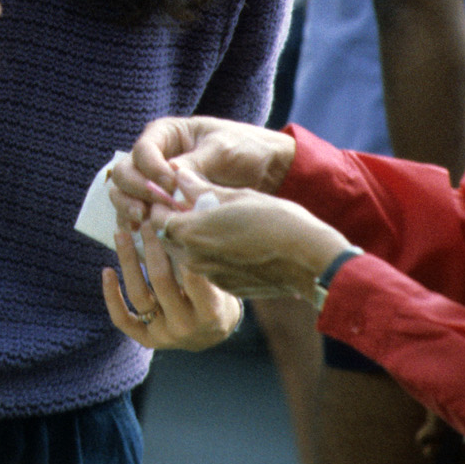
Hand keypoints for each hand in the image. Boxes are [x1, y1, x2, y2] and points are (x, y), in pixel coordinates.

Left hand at [102, 220, 242, 350]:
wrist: (216, 331)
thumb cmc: (223, 291)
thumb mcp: (223, 272)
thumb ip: (205, 247)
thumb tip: (187, 199)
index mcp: (211, 311)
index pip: (191, 273)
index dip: (178, 240)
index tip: (169, 216)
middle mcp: (186, 326)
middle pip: (160, 280)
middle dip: (151, 244)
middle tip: (146, 219)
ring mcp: (165, 335)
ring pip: (139, 295)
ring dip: (127, 261)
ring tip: (121, 233)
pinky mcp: (147, 340)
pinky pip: (122, 319)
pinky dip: (111, 296)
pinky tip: (107, 270)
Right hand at [107, 116, 292, 227]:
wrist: (267, 169)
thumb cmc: (245, 149)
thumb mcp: (222, 150)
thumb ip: (195, 162)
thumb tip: (169, 178)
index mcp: (166, 134)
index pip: (143, 150)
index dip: (151, 169)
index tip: (169, 185)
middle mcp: (154, 156)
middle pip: (124, 172)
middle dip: (132, 191)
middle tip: (146, 210)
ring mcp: (154, 181)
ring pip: (124, 193)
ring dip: (127, 207)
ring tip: (141, 222)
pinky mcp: (160, 204)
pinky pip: (138, 211)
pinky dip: (135, 223)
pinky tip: (141, 234)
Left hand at [147, 174, 350, 301]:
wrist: (308, 259)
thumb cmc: (275, 219)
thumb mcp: (236, 196)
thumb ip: (201, 188)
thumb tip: (178, 175)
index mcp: (191, 233)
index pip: (156, 219)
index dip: (160, 205)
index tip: (171, 194)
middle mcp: (194, 259)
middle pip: (165, 240)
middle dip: (170, 224)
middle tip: (185, 206)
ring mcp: (210, 277)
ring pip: (184, 257)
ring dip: (188, 241)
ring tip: (208, 222)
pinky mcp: (227, 288)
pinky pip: (206, 269)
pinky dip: (207, 256)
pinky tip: (227, 242)